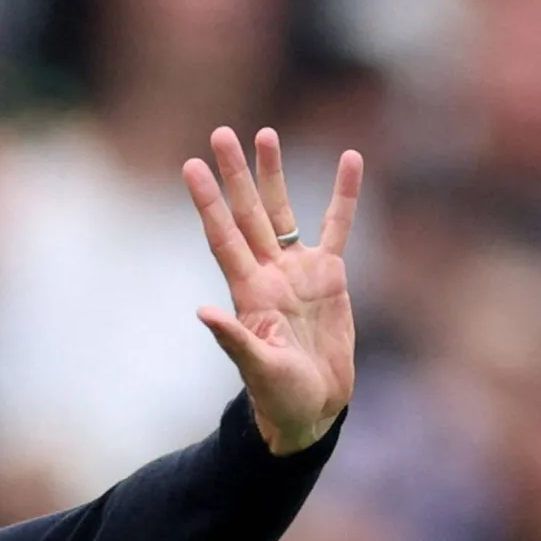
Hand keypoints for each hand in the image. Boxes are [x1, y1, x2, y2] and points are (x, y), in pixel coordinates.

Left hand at [184, 127, 363, 453]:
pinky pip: (337, 226)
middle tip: (220, 133)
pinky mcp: (329, 277)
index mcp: (247, 291)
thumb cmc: (278, 395)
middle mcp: (266, 273)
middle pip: (247, 212)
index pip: (222, 235)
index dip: (207, 201)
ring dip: (273, 174)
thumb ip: (234, 340)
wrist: (311, 407)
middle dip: (234, 174)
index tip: (190, 166)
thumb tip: (202, 313)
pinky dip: (344, 195)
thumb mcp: (257, 369)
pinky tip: (350, 160)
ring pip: (282, 211)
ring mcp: (296, 271)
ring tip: (265, 134)